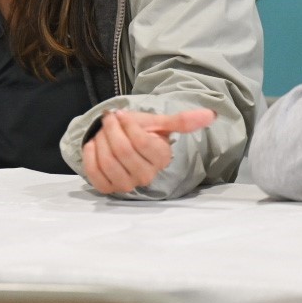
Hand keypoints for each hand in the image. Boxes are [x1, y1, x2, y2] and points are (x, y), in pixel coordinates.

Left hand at [82, 108, 216, 194]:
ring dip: (100, 141)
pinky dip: (90, 155)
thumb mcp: (159, 122)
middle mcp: (146, 176)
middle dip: (111, 130)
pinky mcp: (107, 188)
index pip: (141, 142)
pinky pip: (94, 172)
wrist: (122, 141)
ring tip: (103, 132)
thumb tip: (211, 114)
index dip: (127, 125)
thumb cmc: (141, 131)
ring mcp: (127, 185)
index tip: (121, 115)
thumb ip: (182, 120)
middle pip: (122, 151)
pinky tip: (94, 145)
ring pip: (107, 161)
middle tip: (109, 120)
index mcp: (161, 158)